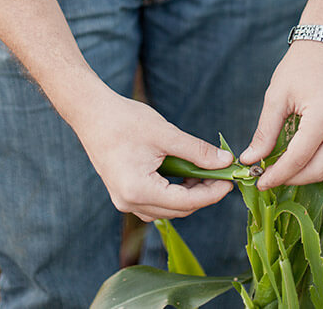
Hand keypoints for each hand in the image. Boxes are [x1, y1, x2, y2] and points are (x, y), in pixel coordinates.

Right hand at [71, 86, 233, 221]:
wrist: (92, 113)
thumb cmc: (125, 120)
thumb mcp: (167, 134)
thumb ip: (197, 151)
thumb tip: (225, 161)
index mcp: (139, 190)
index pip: (186, 202)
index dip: (212, 193)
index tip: (231, 181)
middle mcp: (129, 202)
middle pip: (178, 209)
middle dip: (204, 194)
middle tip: (222, 175)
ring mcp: (124, 200)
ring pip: (168, 208)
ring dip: (190, 194)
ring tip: (206, 172)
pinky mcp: (124, 192)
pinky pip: (156, 202)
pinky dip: (174, 192)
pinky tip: (186, 174)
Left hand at [240, 40, 322, 189]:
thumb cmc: (300, 65)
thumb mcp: (276, 96)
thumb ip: (264, 131)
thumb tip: (250, 158)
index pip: (297, 160)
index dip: (277, 175)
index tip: (260, 181)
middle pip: (318, 171)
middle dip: (292, 179)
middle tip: (271, 177)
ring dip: (310, 176)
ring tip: (287, 171)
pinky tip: (307, 161)